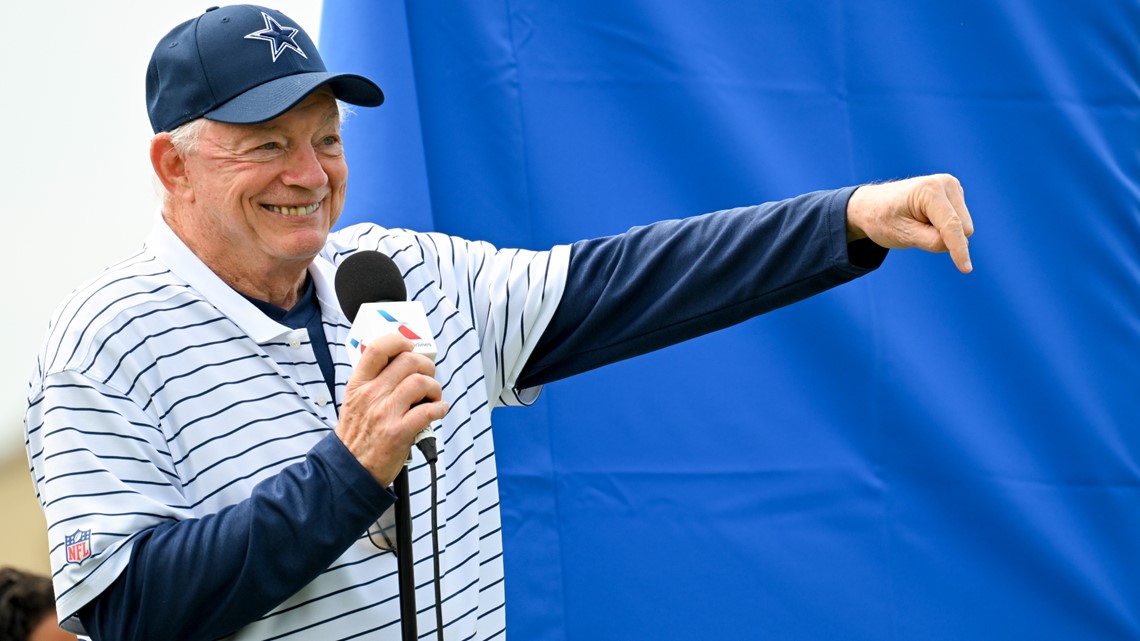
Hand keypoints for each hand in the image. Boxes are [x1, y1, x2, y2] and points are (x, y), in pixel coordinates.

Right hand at [336, 333, 448, 485]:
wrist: (349, 469)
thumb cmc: (356, 436)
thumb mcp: (354, 401)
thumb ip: (374, 382)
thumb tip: (402, 366)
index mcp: (359, 384)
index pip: (378, 348)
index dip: (400, 342)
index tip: (410, 348)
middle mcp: (371, 394)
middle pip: (408, 361)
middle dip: (426, 366)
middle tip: (428, 377)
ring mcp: (385, 413)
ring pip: (421, 383)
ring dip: (435, 388)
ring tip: (434, 397)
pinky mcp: (398, 432)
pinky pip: (428, 411)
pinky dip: (440, 409)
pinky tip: (438, 411)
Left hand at [846, 174, 974, 272]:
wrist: (872, 205)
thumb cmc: (883, 220)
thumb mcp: (903, 235)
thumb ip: (933, 241)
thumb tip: (964, 244)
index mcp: (930, 190)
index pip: (952, 225)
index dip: (959, 249)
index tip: (966, 270)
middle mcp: (945, 183)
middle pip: (963, 227)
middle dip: (945, 237)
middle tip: (915, 230)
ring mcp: (952, 187)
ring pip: (964, 226)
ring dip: (945, 233)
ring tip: (919, 223)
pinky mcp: (954, 195)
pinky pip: (960, 223)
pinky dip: (945, 227)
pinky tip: (926, 219)